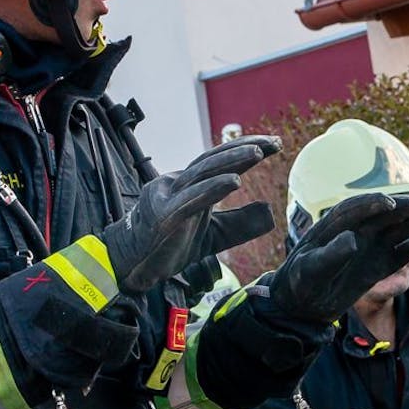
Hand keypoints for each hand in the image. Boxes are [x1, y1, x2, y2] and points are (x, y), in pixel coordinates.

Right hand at [101, 136, 278, 293]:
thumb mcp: (214, 234)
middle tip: (275, 141)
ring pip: (203, 171)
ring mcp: (169, 196)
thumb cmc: (168, 246)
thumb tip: (270, 213)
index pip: (220, 162)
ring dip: (231, 160)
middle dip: (245, 147)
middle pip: (214, 159)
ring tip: (259, 151)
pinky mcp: (165, 215)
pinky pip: (192, 198)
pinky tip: (234, 180)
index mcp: (189, 185)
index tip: (275, 144)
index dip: (246, 151)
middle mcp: (178, 184)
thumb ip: (239, 223)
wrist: (132, 266)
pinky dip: (213, 187)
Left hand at [269, 193, 408, 323]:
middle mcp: (356, 230)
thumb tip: (352, 239)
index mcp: (334, 225)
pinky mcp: (382, 263)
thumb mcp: (311, 271)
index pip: (356, 208)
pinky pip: (405, 251)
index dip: (372, 204)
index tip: (389, 205)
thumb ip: (331, 255)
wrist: (303, 305)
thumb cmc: (301, 284)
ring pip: (399, 229)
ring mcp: (371, 246)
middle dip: (402, 208)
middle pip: (384, 213)